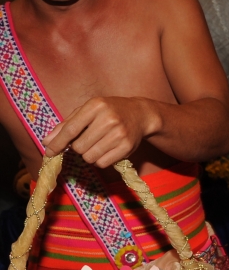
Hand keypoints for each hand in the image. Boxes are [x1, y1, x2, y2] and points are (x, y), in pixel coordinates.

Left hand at [43, 97, 157, 167]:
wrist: (140, 114)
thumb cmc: (109, 111)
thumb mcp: (88, 111)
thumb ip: (67, 124)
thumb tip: (47, 142)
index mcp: (96, 106)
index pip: (71, 129)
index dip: (58, 143)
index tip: (49, 152)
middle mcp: (108, 119)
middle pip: (79, 147)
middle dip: (78, 147)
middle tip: (87, 140)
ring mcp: (119, 134)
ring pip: (90, 157)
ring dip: (89, 154)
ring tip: (98, 144)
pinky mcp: (127, 147)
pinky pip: (103, 163)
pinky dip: (100, 160)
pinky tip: (107, 149)